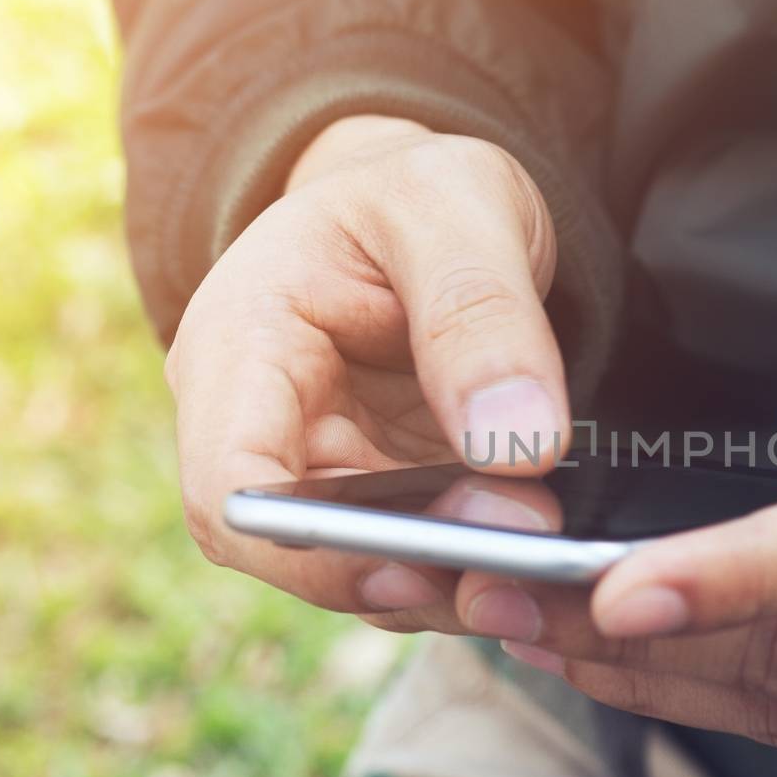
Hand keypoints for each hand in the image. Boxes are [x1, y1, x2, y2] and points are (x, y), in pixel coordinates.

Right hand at [164, 115, 569, 625]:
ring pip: (368, 572)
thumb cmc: (421, 193)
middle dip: (413, 572)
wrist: (433, 206)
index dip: (309, 551)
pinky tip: (542, 556)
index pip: (229, 485)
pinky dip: (479, 569)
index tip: (417, 570)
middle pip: (303, 551)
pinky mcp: (385, 499)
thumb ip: (482, 316)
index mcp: (240, 345)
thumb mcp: (459, 209)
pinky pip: (419, 560)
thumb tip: (518, 446)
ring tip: (546, 561)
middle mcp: (264, 426)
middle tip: (524, 563)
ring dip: (456, 584)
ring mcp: (326, 471)